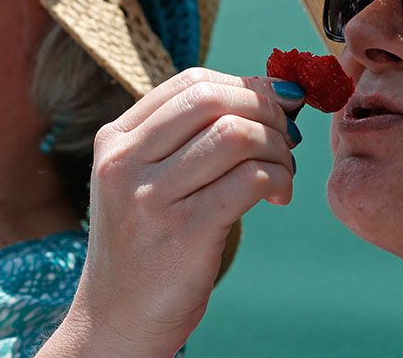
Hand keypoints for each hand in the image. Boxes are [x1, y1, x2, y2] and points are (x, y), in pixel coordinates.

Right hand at [41, 68, 302, 357]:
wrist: (116, 320)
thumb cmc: (148, 244)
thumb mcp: (148, 179)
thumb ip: (193, 136)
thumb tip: (279, 92)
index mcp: (115, 140)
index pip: (190, 82)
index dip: (244, 85)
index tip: (274, 105)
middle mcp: (125, 162)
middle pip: (213, 100)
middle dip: (265, 110)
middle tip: (287, 136)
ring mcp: (150, 197)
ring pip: (236, 135)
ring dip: (277, 147)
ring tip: (283, 171)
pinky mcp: (183, 232)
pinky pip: (250, 179)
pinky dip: (278, 178)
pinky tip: (278, 196)